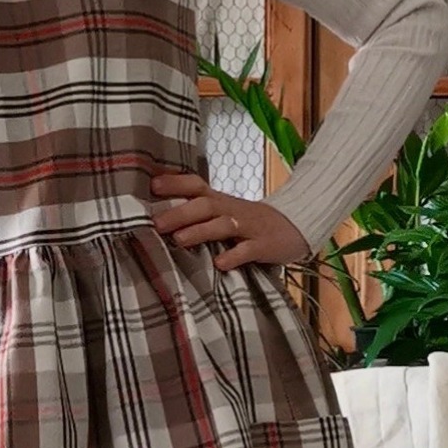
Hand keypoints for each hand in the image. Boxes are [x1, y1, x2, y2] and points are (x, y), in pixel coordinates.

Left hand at [150, 172, 310, 271]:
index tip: (152, 185)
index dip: (176, 183)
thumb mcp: (225, 212)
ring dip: (200, 231)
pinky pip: (248, 250)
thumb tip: (160, 217)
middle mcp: (232, 210)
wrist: (295, 225)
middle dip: (180, 213)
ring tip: (179, 239)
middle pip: (206, 205)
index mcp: (221, 201)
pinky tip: (220, 264)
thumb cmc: (250, 222)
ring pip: (223, 225)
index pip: (196, 186)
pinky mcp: (264, 246)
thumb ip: (198, 212)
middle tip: (157, 223)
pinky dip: (234, 256)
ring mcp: (249, 228)